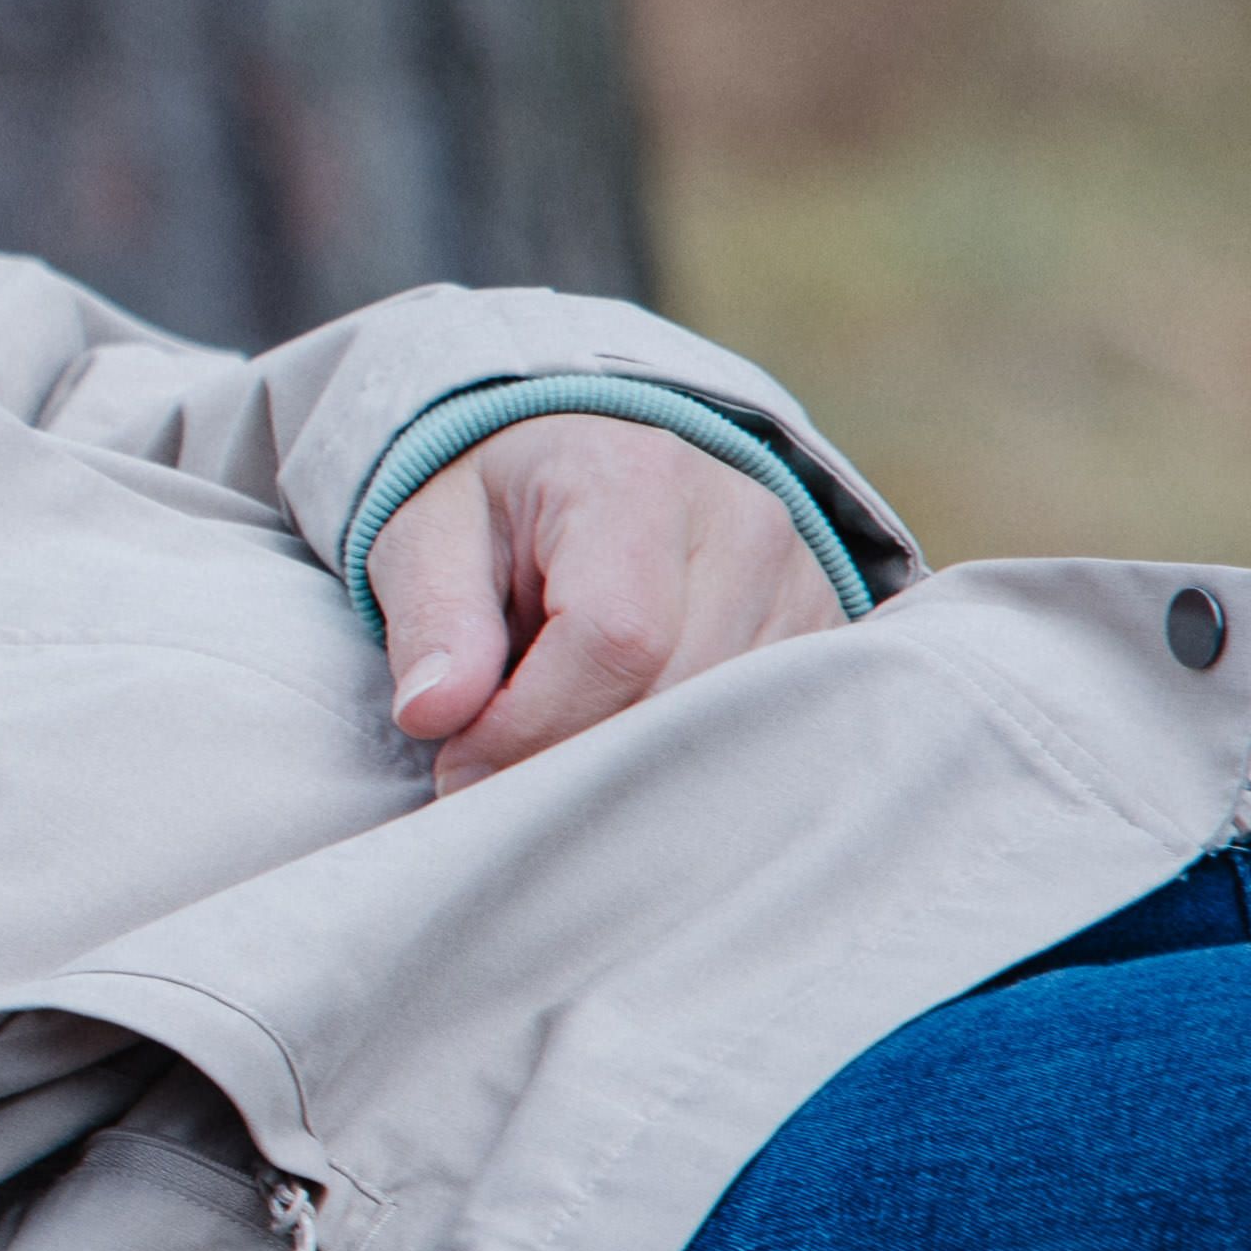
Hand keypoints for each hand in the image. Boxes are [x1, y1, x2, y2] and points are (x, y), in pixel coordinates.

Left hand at [373, 416, 851, 796]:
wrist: (585, 465)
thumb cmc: (498, 507)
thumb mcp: (429, 535)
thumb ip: (432, 618)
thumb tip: (433, 713)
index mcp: (637, 479)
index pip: (613, 638)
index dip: (528, 729)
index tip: (458, 765)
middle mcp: (743, 525)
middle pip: (676, 698)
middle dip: (571, 766)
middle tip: (493, 784)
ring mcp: (799, 583)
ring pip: (725, 735)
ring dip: (627, 778)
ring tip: (550, 759)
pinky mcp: (820, 639)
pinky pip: (762, 739)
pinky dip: (683, 773)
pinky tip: (620, 764)